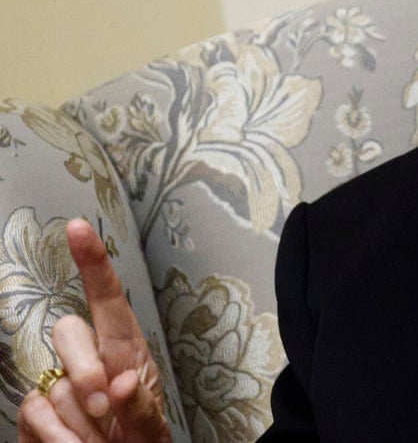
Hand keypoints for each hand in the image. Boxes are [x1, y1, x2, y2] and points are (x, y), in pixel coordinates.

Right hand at [17, 219, 170, 441]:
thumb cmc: (140, 441)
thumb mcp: (151, 427)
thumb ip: (141, 407)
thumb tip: (121, 384)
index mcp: (125, 350)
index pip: (107, 298)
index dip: (92, 262)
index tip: (77, 228)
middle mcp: (89, 358)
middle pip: (68, 332)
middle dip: (86, 374)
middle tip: (106, 411)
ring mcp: (57, 382)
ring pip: (55, 385)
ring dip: (81, 423)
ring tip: (102, 439)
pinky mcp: (34, 410)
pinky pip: (34, 411)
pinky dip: (58, 437)